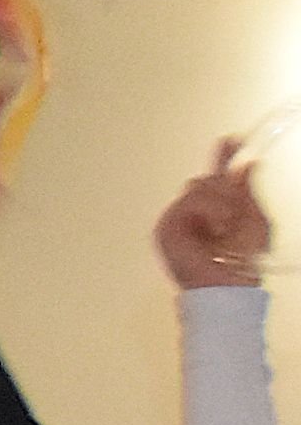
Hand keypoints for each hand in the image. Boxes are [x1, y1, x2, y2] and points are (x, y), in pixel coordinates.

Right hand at [160, 138, 271, 290]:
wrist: (227, 283)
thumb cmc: (242, 262)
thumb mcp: (256, 219)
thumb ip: (248, 191)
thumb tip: (248, 165)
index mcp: (217, 210)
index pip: (217, 177)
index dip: (224, 157)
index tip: (232, 141)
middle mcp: (196, 213)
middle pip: (206, 179)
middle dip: (225, 189)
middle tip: (235, 207)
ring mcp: (180, 219)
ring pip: (197, 186)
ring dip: (219, 204)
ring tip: (226, 224)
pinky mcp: (167, 226)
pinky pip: (188, 201)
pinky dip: (208, 212)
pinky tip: (215, 227)